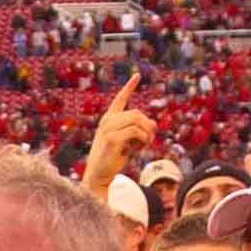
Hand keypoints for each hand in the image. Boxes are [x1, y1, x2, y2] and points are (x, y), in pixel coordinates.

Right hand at [80, 74, 153, 202]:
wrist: (97, 175)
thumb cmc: (111, 160)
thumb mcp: (124, 142)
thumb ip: (135, 130)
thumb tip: (153, 124)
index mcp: (108, 119)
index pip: (120, 99)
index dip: (129, 87)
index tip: (137, 75)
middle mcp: (107, 120)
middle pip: (138, 113)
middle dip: (148, 127)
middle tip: (148, 142)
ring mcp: (108, 128)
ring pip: (138, 121)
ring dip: (146, 135)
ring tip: (142, 146)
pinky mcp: (112, 138)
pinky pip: (136, 132)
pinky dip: (142, 141)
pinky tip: (137, 150)